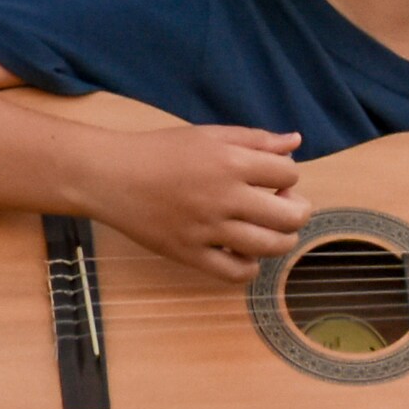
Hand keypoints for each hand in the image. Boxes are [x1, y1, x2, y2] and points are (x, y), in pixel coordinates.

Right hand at [86, 121, 308, 280]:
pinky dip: (250, 267)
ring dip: (282, 240)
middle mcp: (224, 197)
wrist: (111, 176)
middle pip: (289, 215)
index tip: (274, 178)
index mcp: (231, 162)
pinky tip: (244, 253)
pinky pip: (236, 273)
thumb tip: (296, 142)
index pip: (289, 174)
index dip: (288, 176)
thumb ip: (255, 139)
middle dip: (298, 211)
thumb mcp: (209, 135)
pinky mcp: (190, 255)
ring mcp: (208, 230)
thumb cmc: (160, 152)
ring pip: (270, 247)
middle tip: (284, 207)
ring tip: (271, 232)